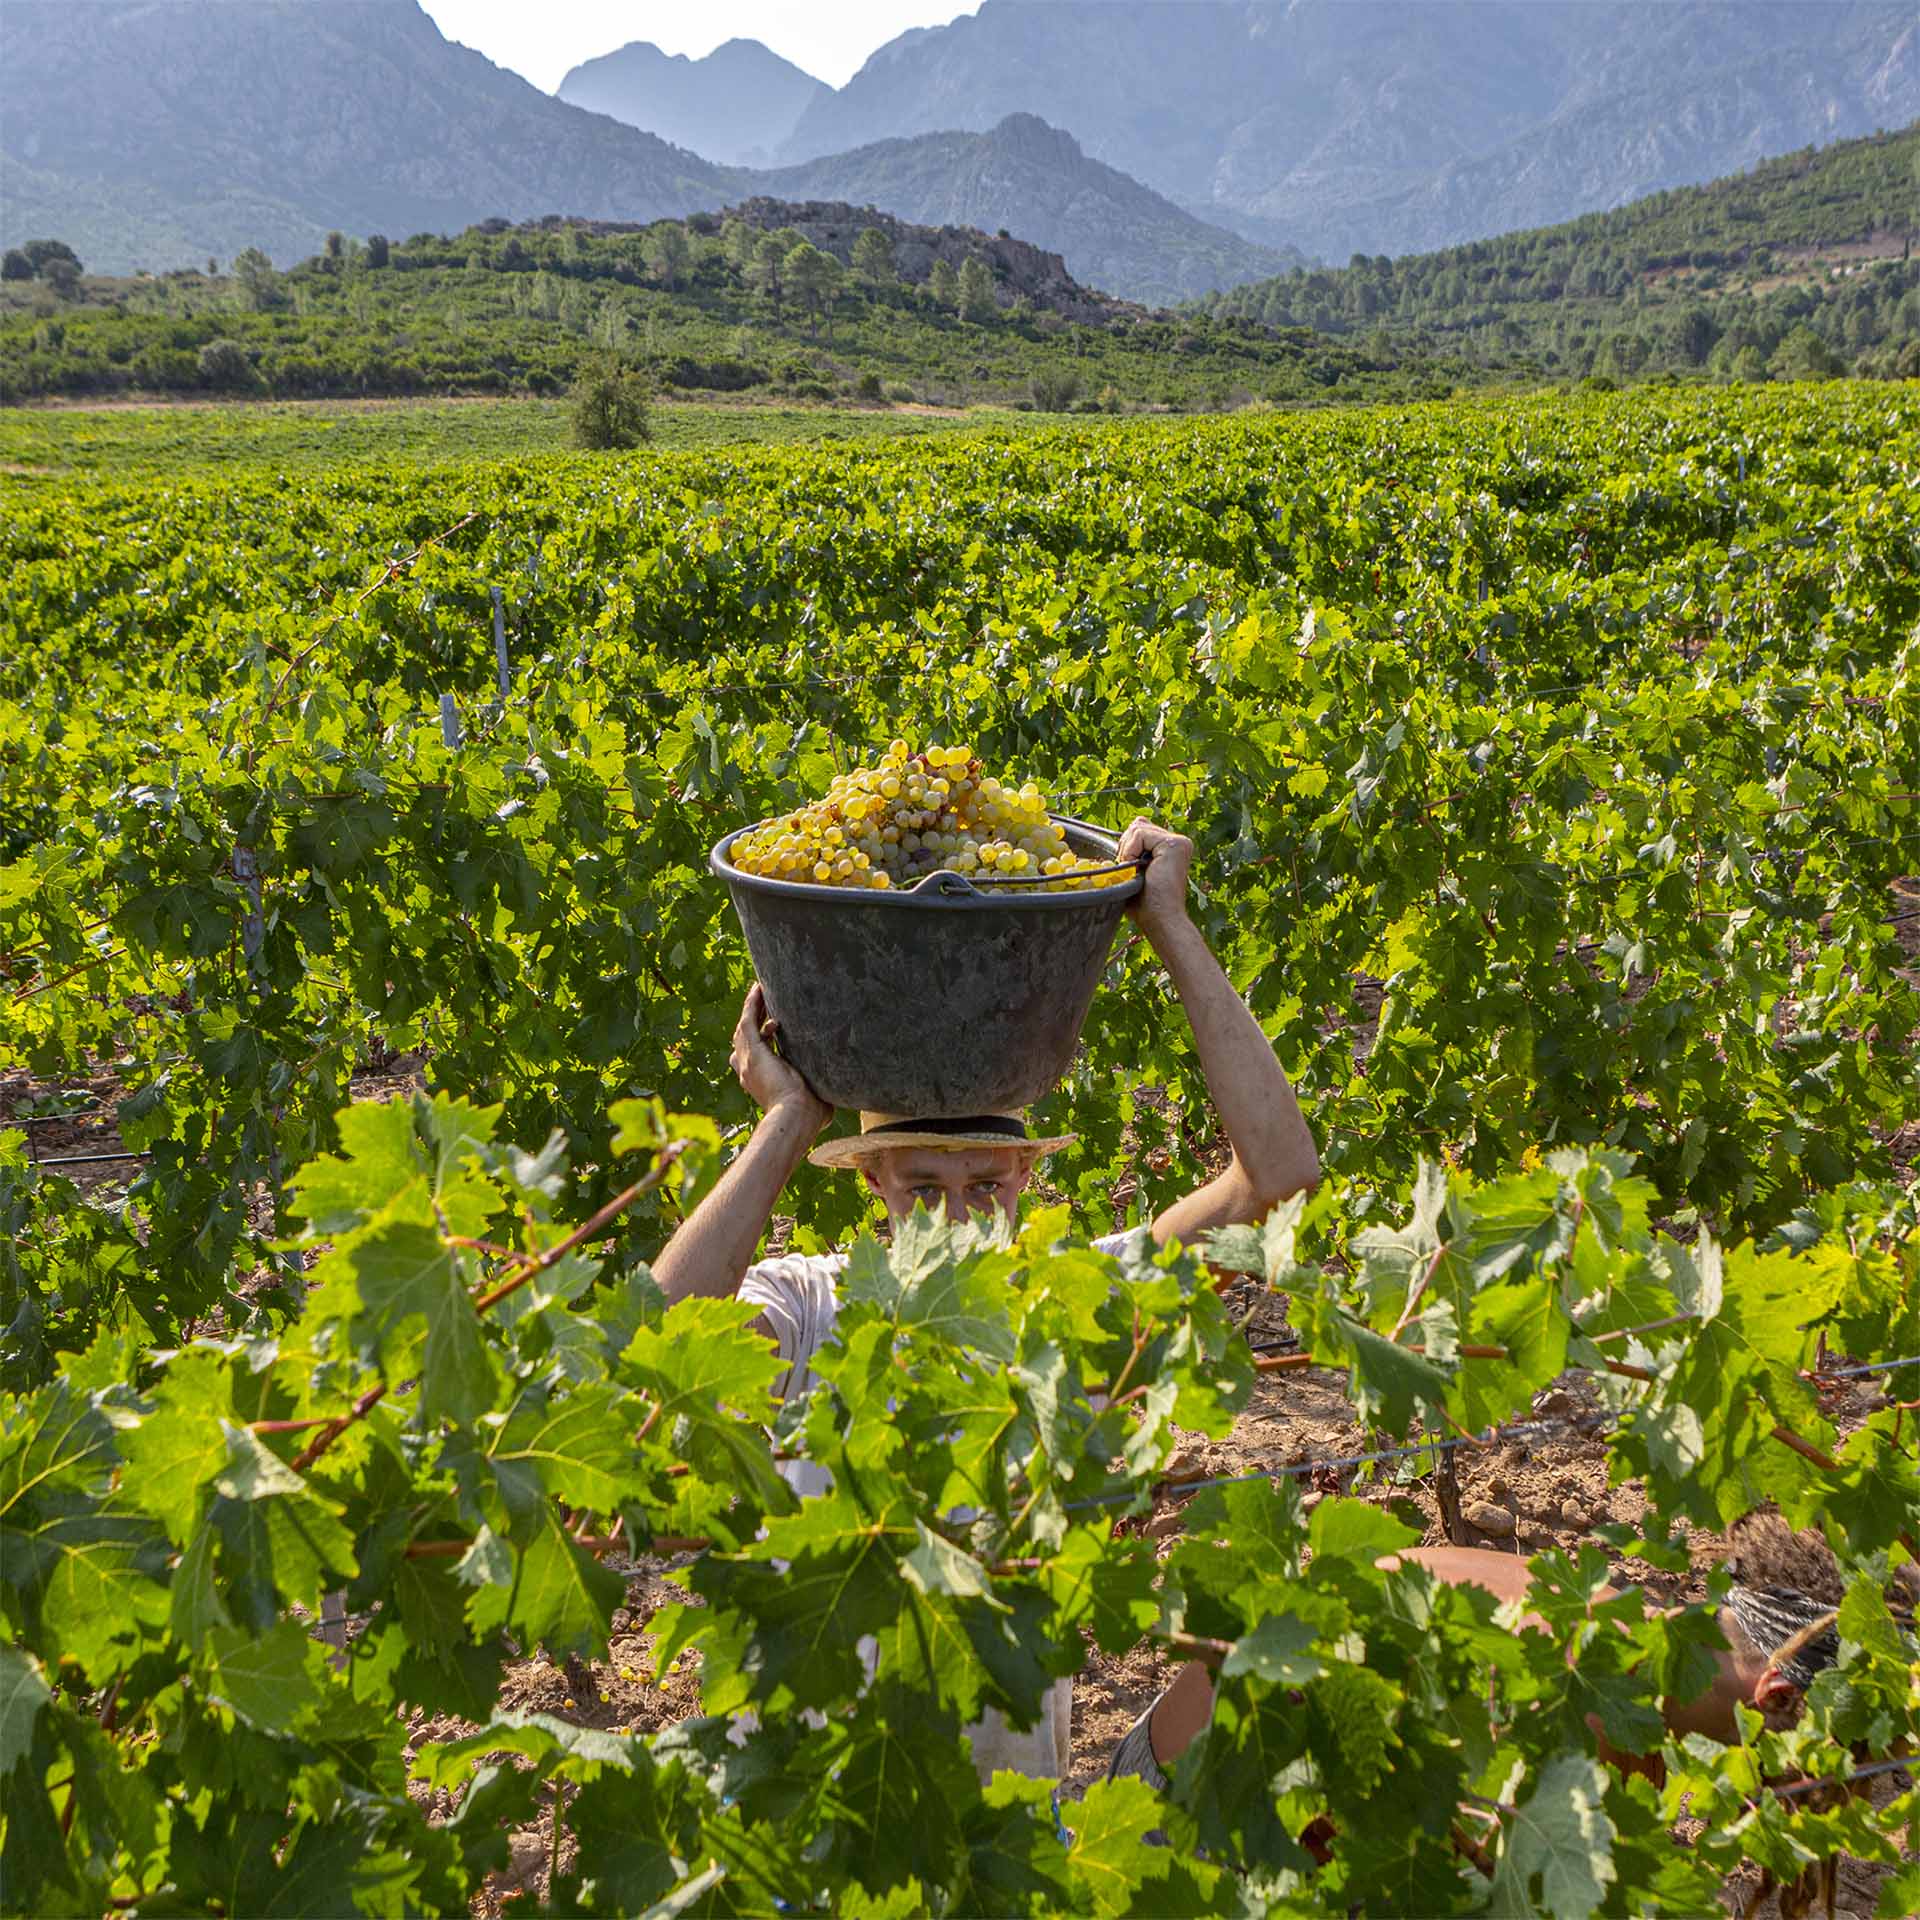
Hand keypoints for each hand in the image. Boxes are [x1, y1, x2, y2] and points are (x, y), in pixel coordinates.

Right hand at [730, 984, 830, 1127]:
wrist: (797, 1116)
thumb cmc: (809, 1115)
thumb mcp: (815, 1098)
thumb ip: (822, 1090)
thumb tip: (842, 1090)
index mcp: (760, 1082)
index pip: (751, 1057)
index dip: (758, 1039)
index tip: (771, 1026)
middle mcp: (749, 1070)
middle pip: (744, 1038)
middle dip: (753, 1019)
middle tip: (762, 1000)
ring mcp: (748, 1060)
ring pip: (744, 1027)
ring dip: (752, 1007)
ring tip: (760, 990)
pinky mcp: (753, 1050)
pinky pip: (748, 1020)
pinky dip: (752, 1004)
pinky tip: (758, 988)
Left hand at [1117, 818, 1193, 936]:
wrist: (1161, 920)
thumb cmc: (1146, 905)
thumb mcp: (1134, 873)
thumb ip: (1135, 848)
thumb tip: (1134, 823)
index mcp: (1171, 848)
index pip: (1141, 830)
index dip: (1128, 847)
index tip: (1130, 869)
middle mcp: (1179, 842)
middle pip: (1138, 826)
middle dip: (1126, 847)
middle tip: (1132, 872)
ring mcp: (1179, 842)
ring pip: (1137, 828)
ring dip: (1127, 851)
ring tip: (1135, 872)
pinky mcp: (1175, 844)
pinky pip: (1140, 833)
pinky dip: (1130, 850)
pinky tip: (1138, 868)